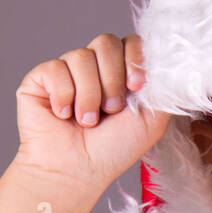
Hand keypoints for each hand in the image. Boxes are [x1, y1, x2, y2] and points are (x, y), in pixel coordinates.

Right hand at [12, 33, 170, 197]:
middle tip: (111, 110)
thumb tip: (170, 60)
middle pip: (106, 41)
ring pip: (81, 55)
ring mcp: (67, 71)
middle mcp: (94, 67)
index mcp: (122, 72)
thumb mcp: (152, 119)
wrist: (77, 171)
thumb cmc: (113, 149)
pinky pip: (55, 68)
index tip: (135, 86)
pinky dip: (63, 95)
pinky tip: (63, 115)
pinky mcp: (41, 79)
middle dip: (112, 79)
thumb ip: (162, 87)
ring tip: (87, 120)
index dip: (134, 57)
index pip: (131, 41)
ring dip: (89, 94)